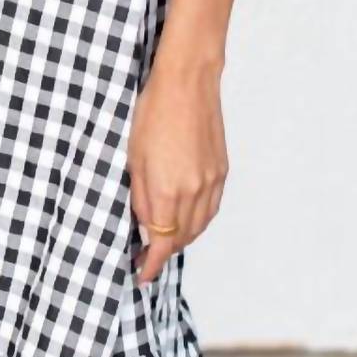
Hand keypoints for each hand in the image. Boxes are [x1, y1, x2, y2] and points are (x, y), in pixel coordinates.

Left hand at [128, 55, 227, 285]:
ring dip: (182, 238)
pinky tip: (186, 218)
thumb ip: (141, 197)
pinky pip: (211, 209)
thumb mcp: (134, 158)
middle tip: (146, 255)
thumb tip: (145, 225)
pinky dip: (198, 221)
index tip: (142, 274)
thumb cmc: (153, 113)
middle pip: (182, 238)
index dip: (152, 264)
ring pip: (199, 226)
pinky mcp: (222, 170)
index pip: (163, 243)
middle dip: (164, 252)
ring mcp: (212, 181)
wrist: (187, 83)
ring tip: (165, 238)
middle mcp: (194, 191)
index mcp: (167, 190)